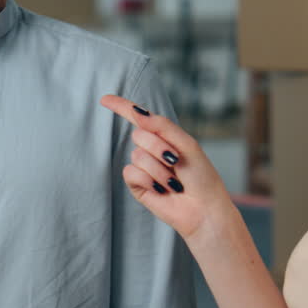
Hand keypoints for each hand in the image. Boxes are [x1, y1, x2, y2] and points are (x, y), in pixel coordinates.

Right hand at [99, 94, 236, 241]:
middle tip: (176, 162)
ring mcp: (142, 167)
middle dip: (159, 148)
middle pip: (139, 135)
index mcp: (163, 136)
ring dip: (158, 169)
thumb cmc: (201, 176)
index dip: (121, 107)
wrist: (204, 207)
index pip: (138, 118)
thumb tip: (137, 112)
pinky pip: (131, 173)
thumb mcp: (187, 144)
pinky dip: (148, 180)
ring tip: (173, 182)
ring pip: (137, 156)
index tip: (104, 99)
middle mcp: (151, 150)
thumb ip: (162, 126)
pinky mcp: (137, 185)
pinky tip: (161, 189)